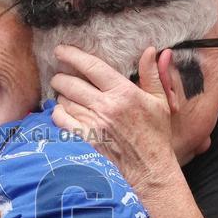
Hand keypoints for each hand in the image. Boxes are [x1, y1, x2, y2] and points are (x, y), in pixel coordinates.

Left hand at [49, 44, 181, 189]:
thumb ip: (152, 74)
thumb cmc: (156, 133)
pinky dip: (57, 113)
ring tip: (64, 95)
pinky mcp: (85, 138)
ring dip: (60, 95)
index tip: (60, 50)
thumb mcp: (159, 100)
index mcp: (124, 92)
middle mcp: (106, 106)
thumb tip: (150, 50)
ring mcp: (94, 123)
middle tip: (60, 77)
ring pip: (64, 100)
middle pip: (71, 83)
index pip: (92, 67)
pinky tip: (63, 111)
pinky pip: (61, 120)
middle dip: (60, 77)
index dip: (72, 55)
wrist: (149, 166)